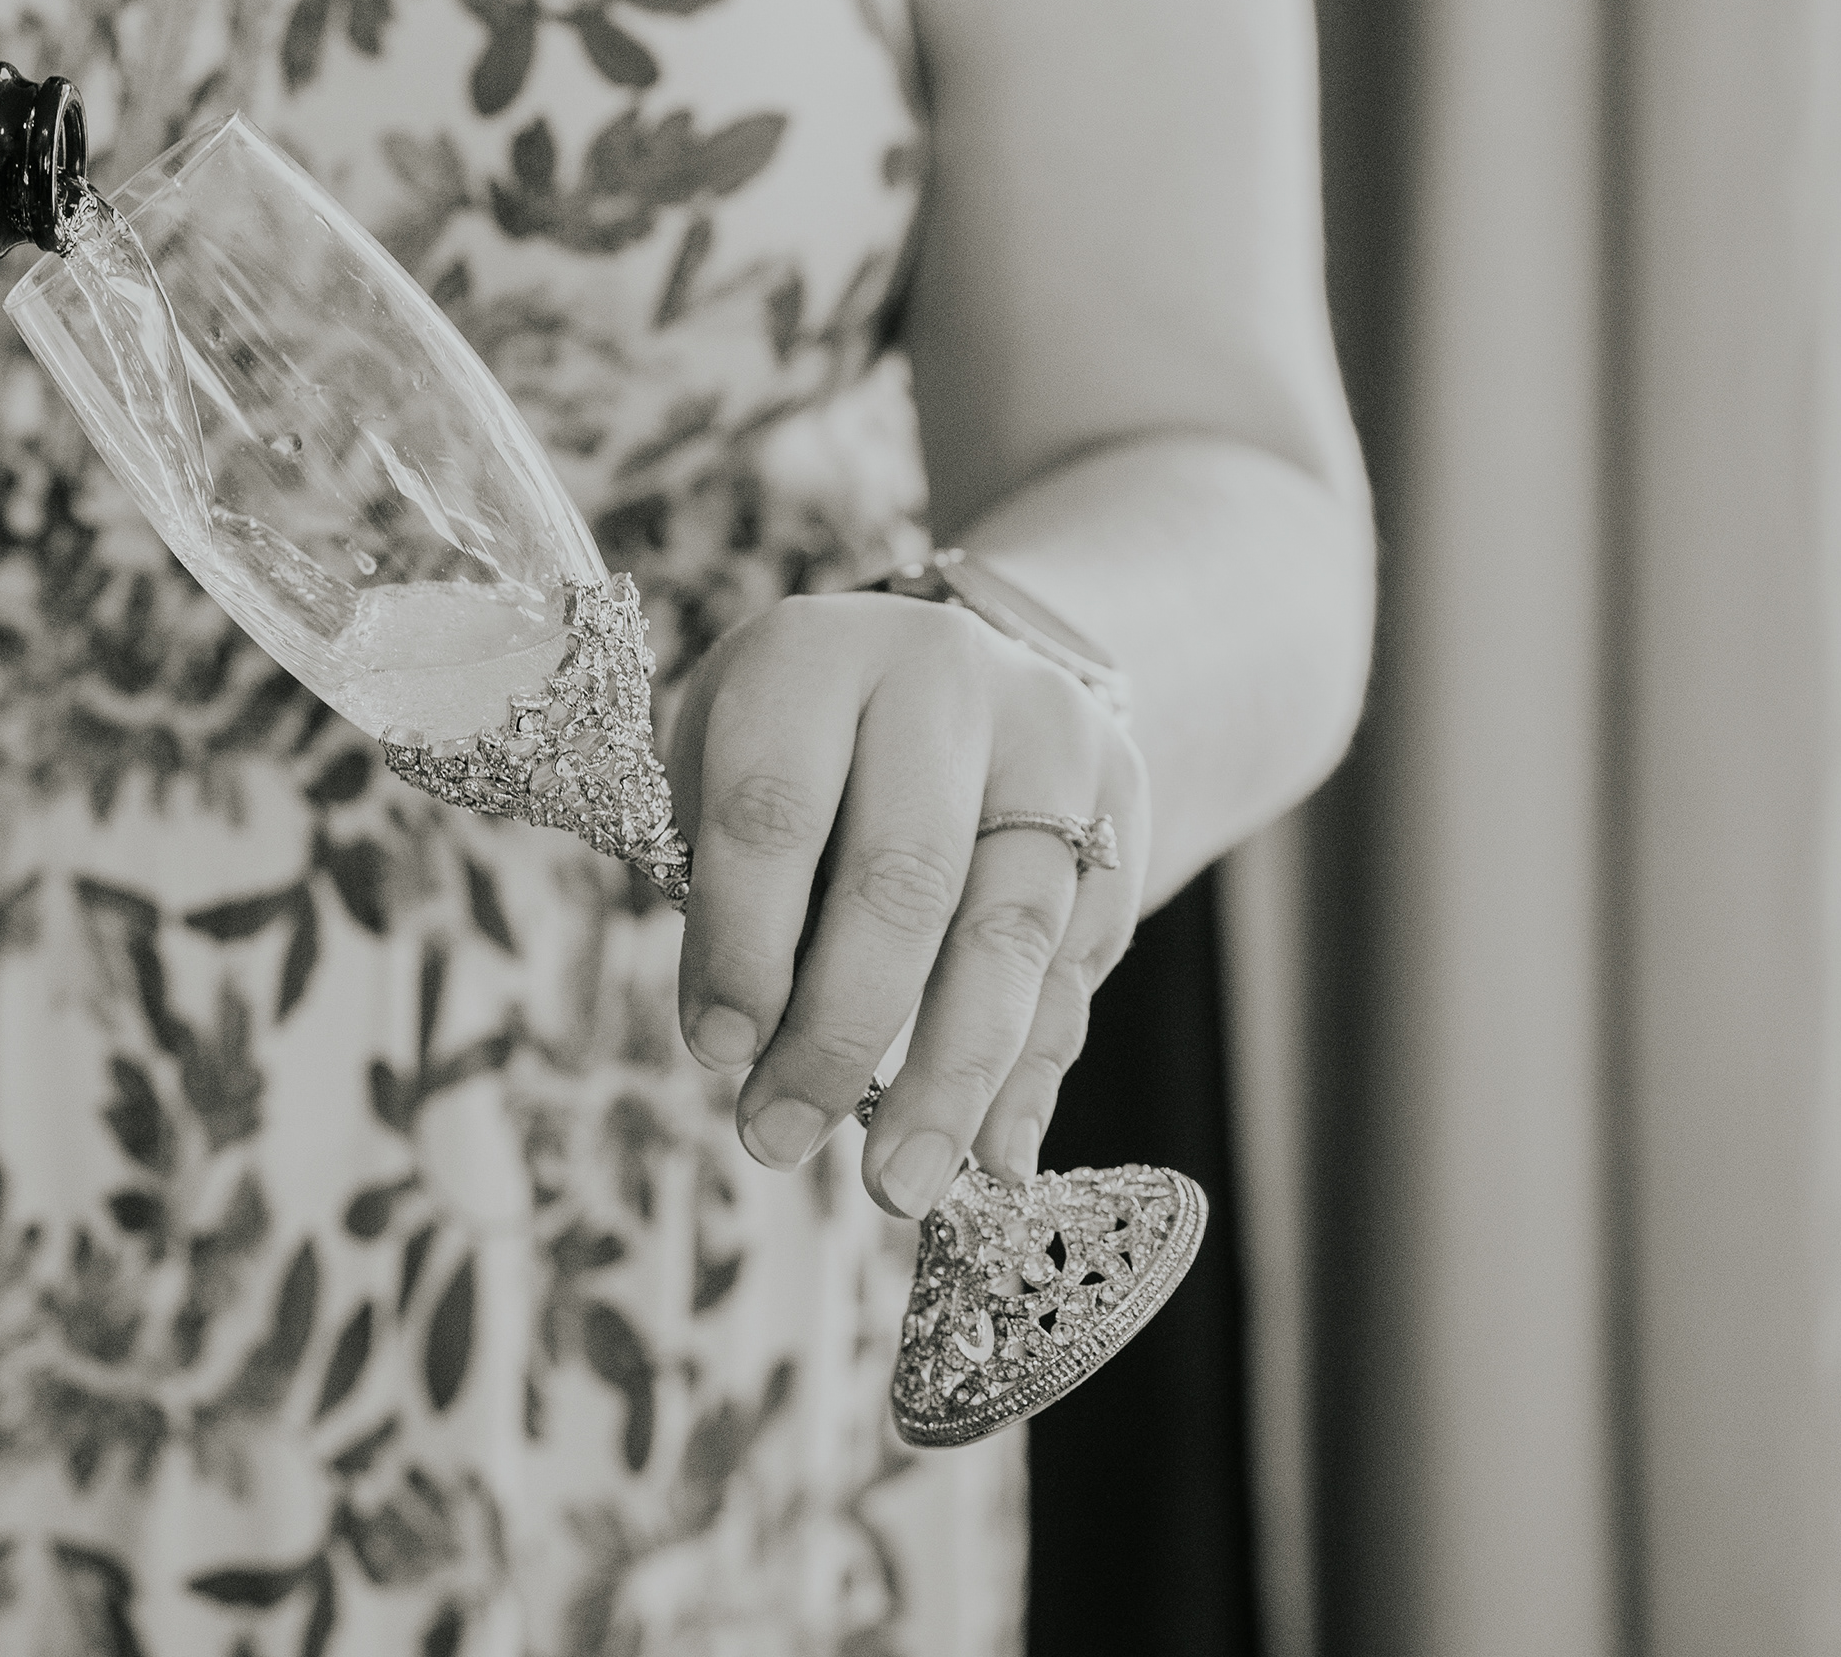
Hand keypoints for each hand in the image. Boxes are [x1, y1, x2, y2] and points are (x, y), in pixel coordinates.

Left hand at [663, 588, 1147, 1214]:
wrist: (942, 668)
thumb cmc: (792, 747)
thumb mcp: (718, 777)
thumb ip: (732, 896)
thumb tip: (752, 1056)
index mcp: (811, 655)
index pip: (776, 809)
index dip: (743, 943)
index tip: (717, 1055)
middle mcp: (942, 676)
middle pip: (906, 879)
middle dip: (842, 1032)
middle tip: (780, 1141)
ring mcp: (1050, 733)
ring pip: (1012, 928)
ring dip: (954, 1077)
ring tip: (900, 1185)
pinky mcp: (1123, 799)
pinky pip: (1080, 955)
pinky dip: (1033, 1068)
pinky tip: (992, 1152)